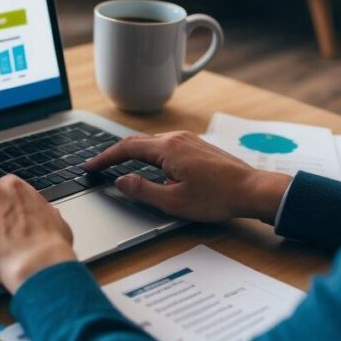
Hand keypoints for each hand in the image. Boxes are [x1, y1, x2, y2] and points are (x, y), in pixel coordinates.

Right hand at [84, 131, 291, 224]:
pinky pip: (165, 145)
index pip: (125, 148)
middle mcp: (176, 138)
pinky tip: (149, 165)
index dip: (104, 157)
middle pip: (136, 142)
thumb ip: (143, 190)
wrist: (252, 190)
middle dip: (114, 154)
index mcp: (167, 149)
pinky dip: (149, 153)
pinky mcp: (197, 146)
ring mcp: (188, 140)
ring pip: (151, 143)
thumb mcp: (174, 201)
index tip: (89, 166)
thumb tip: (121, 181)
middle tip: (97, 166)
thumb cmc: (217, 198)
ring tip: (118, 165)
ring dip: (132, 153)